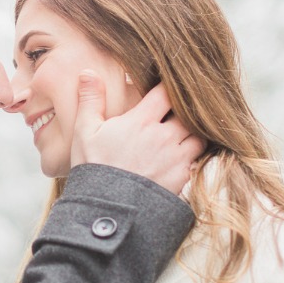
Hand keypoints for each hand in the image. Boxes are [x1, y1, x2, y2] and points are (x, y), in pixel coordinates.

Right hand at [70, 71, 202, 193]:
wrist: (105, 210)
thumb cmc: (93, 169)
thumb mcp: (85, 132)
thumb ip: (90, 100)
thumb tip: (88, 73)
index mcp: (141, 121)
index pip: (166, 92)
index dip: (169, 87)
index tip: (167, 87)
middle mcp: (164, 136)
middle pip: (188, 113)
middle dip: (184, 111)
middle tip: (178, 111)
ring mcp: (176, 158)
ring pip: (198, 136)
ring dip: (193, 133)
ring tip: (182, 134)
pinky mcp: (182, 178)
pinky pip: (198, 160)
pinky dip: (194, 156)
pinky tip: (184, 157)